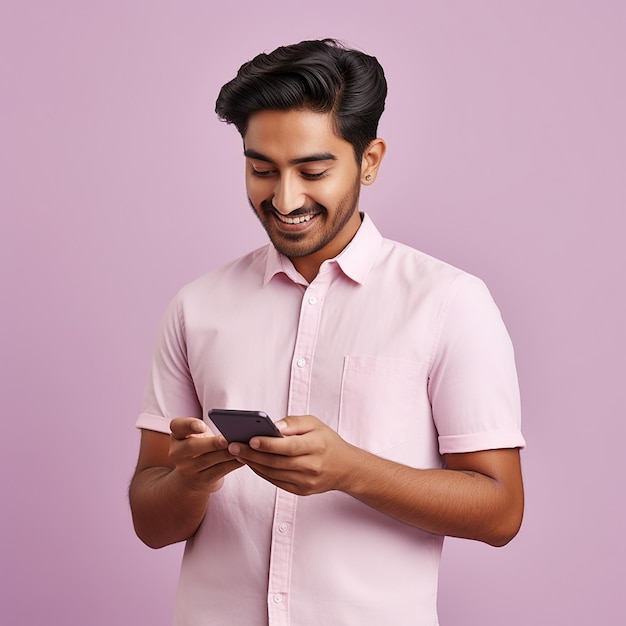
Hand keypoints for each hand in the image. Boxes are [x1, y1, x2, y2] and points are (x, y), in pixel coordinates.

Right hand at [169, 417, 242, 492]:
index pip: (176, 426)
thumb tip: (231, 426)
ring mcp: (187, 469)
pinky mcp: (201, 480)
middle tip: (226, 440)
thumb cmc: (200, 447)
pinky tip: (243, 458)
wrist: (193, 476)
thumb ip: (207, 429)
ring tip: (240, 447)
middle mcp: (177, 453)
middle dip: (210, 443)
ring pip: (207, 460)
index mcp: (177, 436)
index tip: (202, 426)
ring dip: (225, 454)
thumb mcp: (197, 435)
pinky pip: (218, 471)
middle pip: (191, 446)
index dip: (189, 425)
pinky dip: (232, 464)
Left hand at [227, 415, 356, 495]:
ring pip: (273, 473)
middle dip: (252, 454)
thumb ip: (294, 423)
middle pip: (277, 462)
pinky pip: (275, 481)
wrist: (345, 468)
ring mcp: (306, 481)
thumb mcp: (315, 424)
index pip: (289, 447)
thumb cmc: (327, 441)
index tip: (250, 439)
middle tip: (233, 445)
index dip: (269, 444)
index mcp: (317, 446)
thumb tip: (274, 426)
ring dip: (253, 463)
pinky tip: (251, 462)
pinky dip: (261, 472)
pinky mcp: (301, 490)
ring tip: (237, 452)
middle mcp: (312, 466)